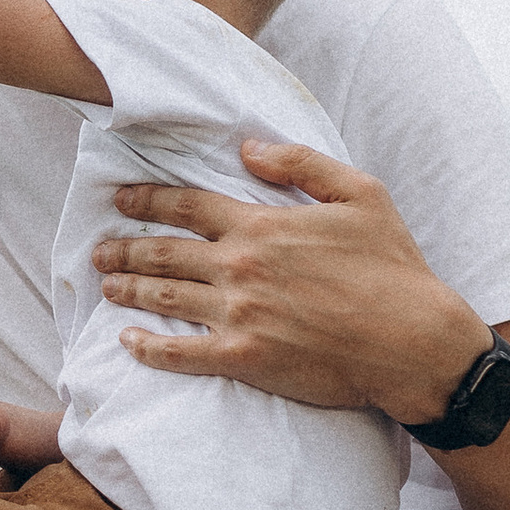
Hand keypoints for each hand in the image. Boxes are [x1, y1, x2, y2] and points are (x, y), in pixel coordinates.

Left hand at [92, 137, 489, 421]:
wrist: (411, 341)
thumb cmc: (392, 267)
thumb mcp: (360, 193)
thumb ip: (300, 165)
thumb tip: (247, 149)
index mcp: (262, 225)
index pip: (187, 206)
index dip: (147, 200)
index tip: (120, 199)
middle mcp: (240, 267)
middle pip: (164, 253)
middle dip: (124, 249)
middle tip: (99, 250)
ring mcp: (237, 315)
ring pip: (164, 299)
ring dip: (128, 290)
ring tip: (106, 285)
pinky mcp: (243, 359)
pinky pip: (181, 354)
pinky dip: (148, 348)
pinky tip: (128, 342)